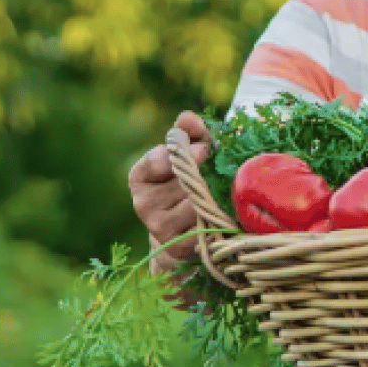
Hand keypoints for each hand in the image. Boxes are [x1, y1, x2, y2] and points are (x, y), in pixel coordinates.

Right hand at [128, 111, 210, 272]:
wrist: (188, 235)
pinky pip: (206, 227)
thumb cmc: (191, 185)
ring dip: (216, 197)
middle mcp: (144, 204)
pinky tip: (224, 215)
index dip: (183, 154)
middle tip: (225, 172)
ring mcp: (160, 228)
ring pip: (196, 205)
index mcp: (141, 177)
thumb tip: (187, 118)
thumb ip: (191, 133)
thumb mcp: (190, 155)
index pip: (157, 160)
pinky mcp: (179, 247)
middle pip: (183, 182)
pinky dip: (218, 219)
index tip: (205, 149)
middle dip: (207, 174)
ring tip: (226, 193)